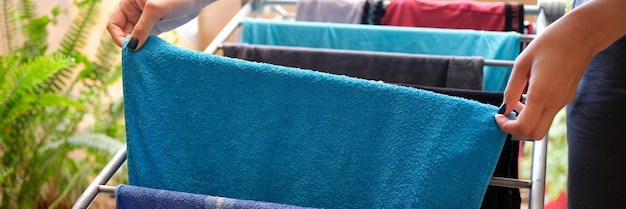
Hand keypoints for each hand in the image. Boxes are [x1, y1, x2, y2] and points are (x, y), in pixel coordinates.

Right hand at [107, 0, 214, 49]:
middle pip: (122, 32)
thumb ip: (142, 27)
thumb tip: (132, 46)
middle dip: (128, 43)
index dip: (118, 36)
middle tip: (137, 53)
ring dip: (137, 47)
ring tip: (145, 53)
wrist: (194, 0)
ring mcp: (143, 22)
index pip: (114, 23)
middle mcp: (133, 13)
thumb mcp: (155, 10)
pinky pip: (144, 40)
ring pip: (133, 38)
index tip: (128, 46)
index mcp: (128, 4)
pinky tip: (150, 52)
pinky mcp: (154, 29)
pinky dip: (145, 47)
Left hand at [494, 0, 625, 139]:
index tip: (499, 116)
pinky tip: (528, 98)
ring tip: (517, 104)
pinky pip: (549, 115)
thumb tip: (505, 107)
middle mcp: (554, 102)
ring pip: (542, 126)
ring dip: (525, 122)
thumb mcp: (522, 62)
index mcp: (541, 93)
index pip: (523, 126)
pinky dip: (535, 114)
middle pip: (534, 134)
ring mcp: (562, 102)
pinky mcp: (567, 98)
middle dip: (516, 131)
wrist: (580, 35)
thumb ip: (512, 88)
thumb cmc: (550, 43)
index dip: (506, 127)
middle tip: (506, 117)